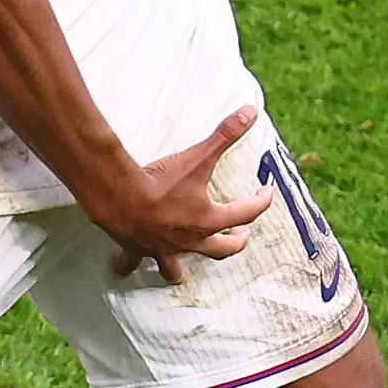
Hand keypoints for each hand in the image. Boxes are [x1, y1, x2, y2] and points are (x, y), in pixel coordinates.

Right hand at [104, 106, 272, 283]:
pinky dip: (127, 267)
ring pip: (175, 270)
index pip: (246, 212)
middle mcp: (189, 240)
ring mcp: (162, 249)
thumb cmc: (159, 181)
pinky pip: (132, 264)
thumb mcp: (196, 156)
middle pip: (221, 250)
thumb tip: (251, 112)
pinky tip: (122, 268)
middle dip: (234, 243)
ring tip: (182, 275)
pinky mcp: (136, 249)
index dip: (262, 201)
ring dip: (179, 273)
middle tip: (241, 236)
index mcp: (208, 220)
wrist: (119, 196)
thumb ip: (225, 134)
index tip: (267, 191)